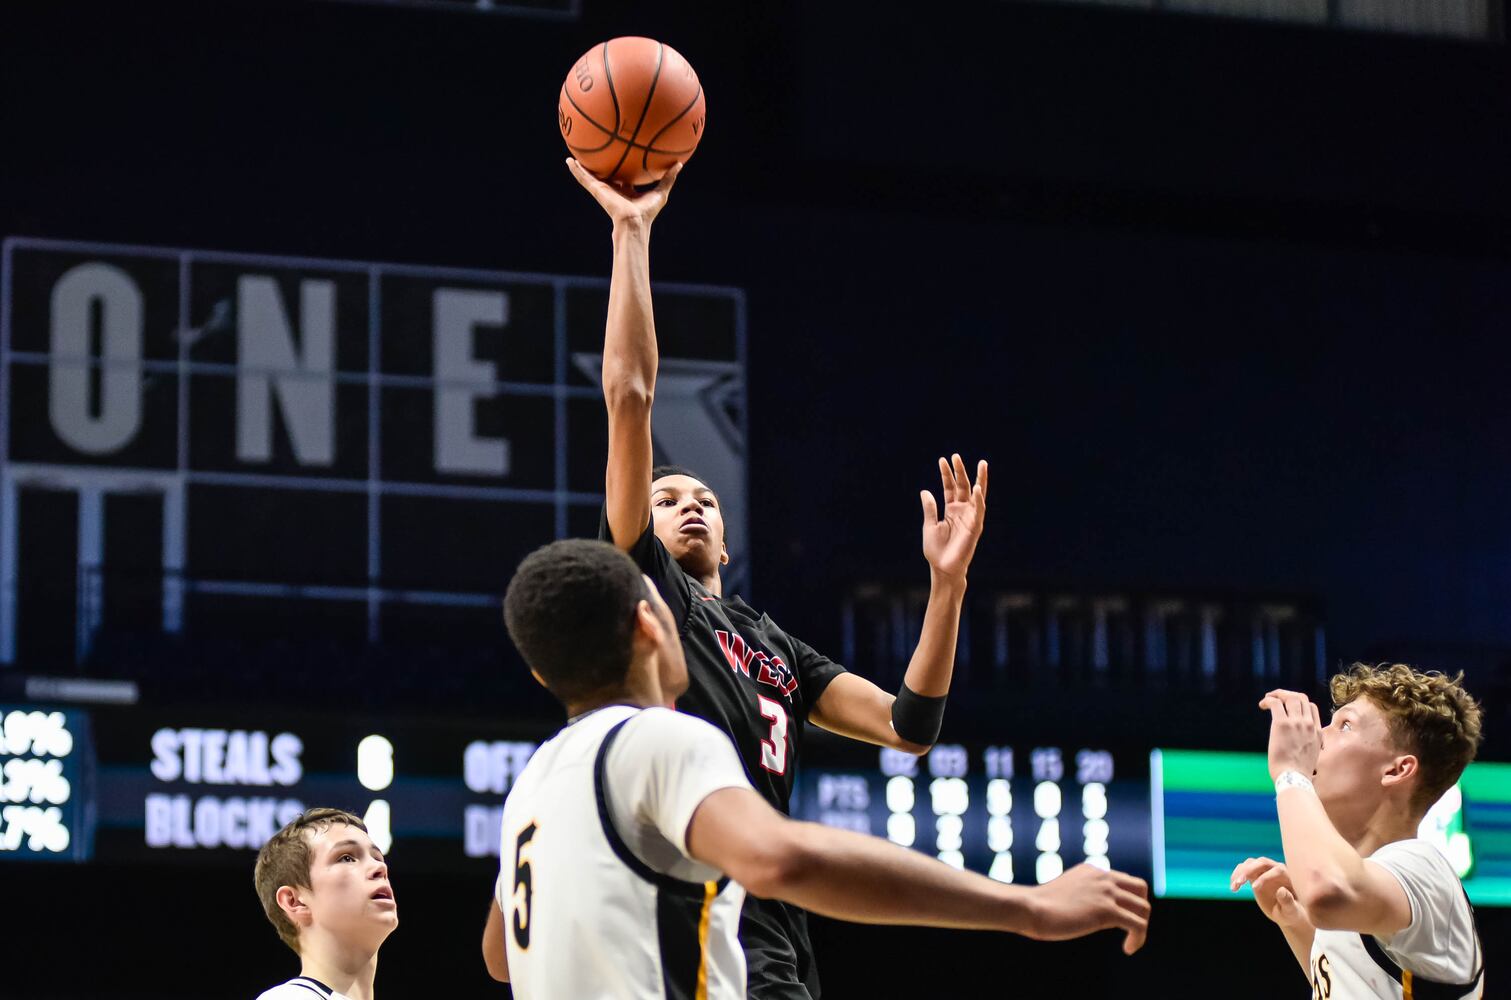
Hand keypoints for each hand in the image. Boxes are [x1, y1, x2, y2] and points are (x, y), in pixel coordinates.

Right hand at [565, 157, 681, 228]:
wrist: (634, 222)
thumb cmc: (647, 212)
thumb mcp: (661, 192)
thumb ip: (669, 178)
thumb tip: (679, 164)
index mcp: (626, 191)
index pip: (622, 178)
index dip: (622, 169)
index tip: (620, 158)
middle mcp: (613, 189)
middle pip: (605, 175)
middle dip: (600, 166)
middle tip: (596, 153)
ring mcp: (604, 190)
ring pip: (590, 176)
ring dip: (582, 167)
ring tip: (573, 156)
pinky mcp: (597, 190)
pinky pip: (584, 178)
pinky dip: (575, 170)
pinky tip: (569, 161)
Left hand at [920, 454, 987, 582]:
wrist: (942, 569)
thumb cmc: (936, 550)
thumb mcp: (930, 526)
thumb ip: (930, 509)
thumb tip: (925, 491)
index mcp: (950, 510)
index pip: (950, 487)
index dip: (946, 474)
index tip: (942, 459)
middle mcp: (962, 511)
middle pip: (963, 487)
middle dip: (961, 471)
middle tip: (956, 456)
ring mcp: (970, 518)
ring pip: (977, 495)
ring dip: (980, 479)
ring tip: (981, 463)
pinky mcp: (975, 527)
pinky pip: (979, 511)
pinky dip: (979, 499)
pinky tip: (978, 488)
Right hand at [1027, 863, 1149, 954]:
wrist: (1031, 908)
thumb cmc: (1039, 906)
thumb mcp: (1063, 893)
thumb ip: (1078, 895)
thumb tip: (1081, 910)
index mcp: (1092, 871)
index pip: (1124, 880)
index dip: (1126, 900)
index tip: (1120, 919)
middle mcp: (1103, 877)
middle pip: (1140, 888)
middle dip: (1140, 908)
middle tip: (1131, 927)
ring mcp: (1106, 893)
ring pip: (1143, 908)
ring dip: (1141, 927)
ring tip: (1131, 943)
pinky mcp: (1107, 911)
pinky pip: (1138, 925)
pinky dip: (1139, 939)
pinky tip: (1128, 949)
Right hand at [1230, 857, 1311, 929]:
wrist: (1285, 913)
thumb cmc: (1292, 913)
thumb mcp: (1291, 911)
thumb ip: (1287, 901)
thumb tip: (1281, 890)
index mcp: (1288, 876)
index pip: (1276, 870)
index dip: (1265, 877)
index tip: (1254, 888)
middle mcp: (1276, 869)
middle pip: (1261, 862)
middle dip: (1249, 870)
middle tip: (1239, 882)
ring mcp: (1264, 871)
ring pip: (1250, 864)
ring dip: (1240, 873)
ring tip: (1234, 887)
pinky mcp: (1254, 875)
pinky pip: (1243, 870)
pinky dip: (1236, 876)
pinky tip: (1233, 888)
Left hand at [1258, 689, 1322, 781]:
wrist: (1294, 778)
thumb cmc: (1299, 773)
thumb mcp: (1312, 756)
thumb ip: (1309, 746)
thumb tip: (1302, 748)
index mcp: (1318, 732)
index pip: (1312, 707)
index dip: (1299, 702)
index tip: (1287, 706)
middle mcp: (1309, 725)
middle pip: (1301, 698)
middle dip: (1287, 694)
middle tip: (1275, 698)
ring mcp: (1297, 724)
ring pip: (1290, 698)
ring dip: (1277, 695)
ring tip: (1267, 700)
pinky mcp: (1282, 725)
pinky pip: (1275, 703)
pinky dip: (1268, 700)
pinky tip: (1262, 705)